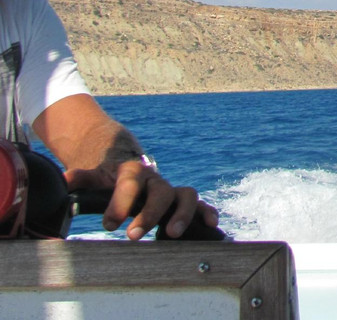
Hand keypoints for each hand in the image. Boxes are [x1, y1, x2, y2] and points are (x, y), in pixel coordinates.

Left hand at [65, 160, 218, 239]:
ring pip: (186, 194)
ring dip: (182, 213)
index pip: (130, 184)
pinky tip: (211, 223)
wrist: (123, 162)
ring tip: (172, 234)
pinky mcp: (180, 202)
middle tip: (133, 235)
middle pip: (160, 191)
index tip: (109, 225)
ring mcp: (169, 190)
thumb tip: (64, 181)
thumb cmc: (107, 176)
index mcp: (132, 172)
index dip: (121, 203)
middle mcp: (155, 180)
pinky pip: (199, 203)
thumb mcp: (93, 175)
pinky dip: (206, 211)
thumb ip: (82, 179)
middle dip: (150, 214)